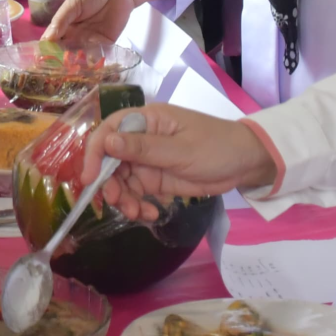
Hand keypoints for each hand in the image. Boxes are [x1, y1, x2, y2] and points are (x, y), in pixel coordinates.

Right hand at [79, 103, 276, 221]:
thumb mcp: (181, 150)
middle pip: (111, 160)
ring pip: (121, 180)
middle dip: (110, 184)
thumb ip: (143, 148)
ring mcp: (148, 160)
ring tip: (138, 215)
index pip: (109, 131)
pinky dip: (138, 205)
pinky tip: (150, 215)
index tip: (89, 179)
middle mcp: (142, 139)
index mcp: (147, 121)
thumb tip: (107, 142)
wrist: (245, 164)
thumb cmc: (216, 147)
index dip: (94, 153)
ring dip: (124, 199)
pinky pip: (137, 193)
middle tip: (120, 204)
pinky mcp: (156, 179)